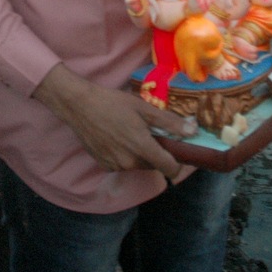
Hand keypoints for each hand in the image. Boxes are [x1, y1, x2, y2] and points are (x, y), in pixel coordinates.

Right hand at [33, 63, 192, 177]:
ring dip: (140, 154)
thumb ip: (170, 123)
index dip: (178, 163)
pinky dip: (125, 155)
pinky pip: (123, 164)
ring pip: (138, 165)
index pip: (170, 169)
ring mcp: (116, 166)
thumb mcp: (144, 108)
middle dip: (156, 152)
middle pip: (154, 165)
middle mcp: (130, 163)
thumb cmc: (113, 103)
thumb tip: (193, 131)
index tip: (176, 151)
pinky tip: (116, 138)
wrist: (79, 105)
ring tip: (130, 133)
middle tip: (149, 133)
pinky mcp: (104, 165)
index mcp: (143, 148)